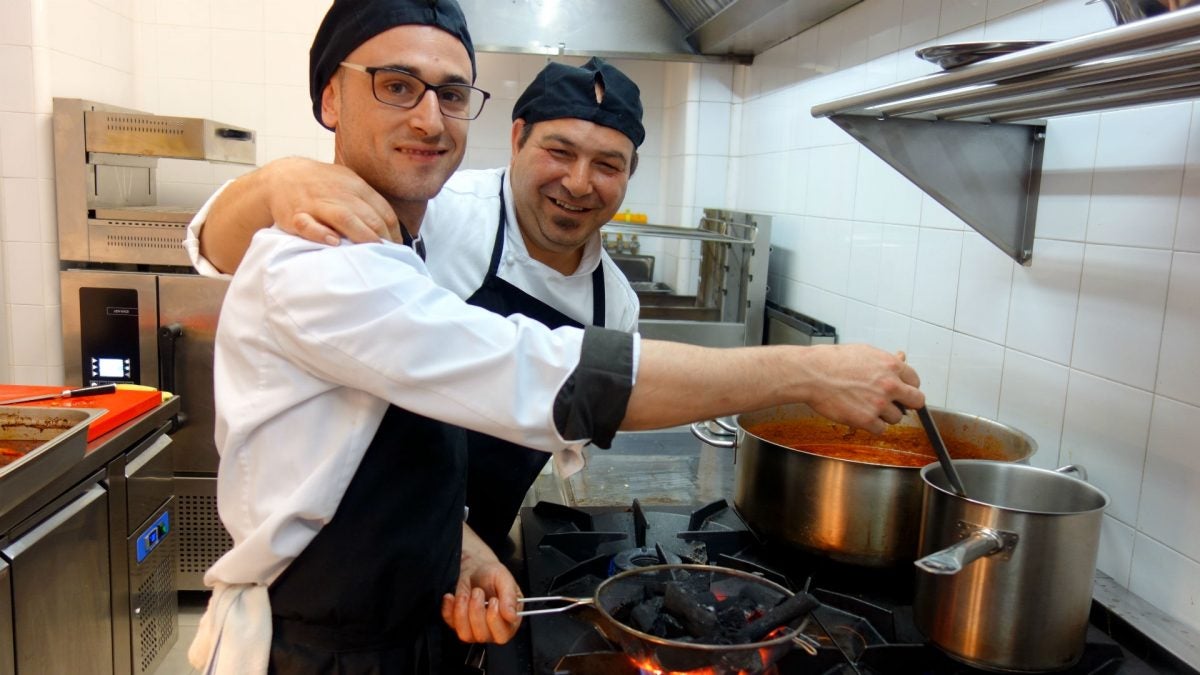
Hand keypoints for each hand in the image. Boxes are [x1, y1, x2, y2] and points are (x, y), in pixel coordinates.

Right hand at [262, 157, 398, 243]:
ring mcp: (317, 204)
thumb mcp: (348, 184)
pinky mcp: (296, 215)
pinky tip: (333, 242)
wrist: (282, 176)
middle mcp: (339, 194)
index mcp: (355, 186)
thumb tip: (391, 228)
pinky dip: (321, 233)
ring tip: (372, 252)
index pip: (383, 211)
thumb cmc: (321, 185)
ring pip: (344, 218)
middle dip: (382, 237)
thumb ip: (368, 202)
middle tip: (389, 256)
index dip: (394, 232)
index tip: (397, 248)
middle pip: (368, 216)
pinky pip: (308, 224)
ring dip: (361, 235)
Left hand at [441, 526, 521, 643]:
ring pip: (465, 634)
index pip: (502, 635)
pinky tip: (452, 596)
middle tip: (478, 592)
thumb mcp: (505, 580)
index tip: (493, 600)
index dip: (494, 619)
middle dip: (477, 611)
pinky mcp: (458, 625)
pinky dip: (449, 609)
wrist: (477, 569)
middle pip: (482, 635)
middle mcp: (492, 631)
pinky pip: (451, 624)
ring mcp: (474, 631)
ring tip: (467, 594)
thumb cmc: (493, 575)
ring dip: (462, 612)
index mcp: (509, 623)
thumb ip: (510, 598)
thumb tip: (512, 616)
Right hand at [803, 344, 923, 433]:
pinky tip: (860, 415)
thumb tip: (901, 357)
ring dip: (884, 415)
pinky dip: (871, 426)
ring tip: (866, 407)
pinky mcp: (867, 419)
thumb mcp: (864, 352)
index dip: (907, 387)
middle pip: (916, 401)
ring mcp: (880, 403)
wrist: (812, 374)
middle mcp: (890, 385)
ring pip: (896, 418)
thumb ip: (886, 360)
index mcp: (891, 365)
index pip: (915, 381)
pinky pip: (880, 429)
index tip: (901, 391)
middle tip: (894, 404)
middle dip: (906, 403)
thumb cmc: (832, 361)